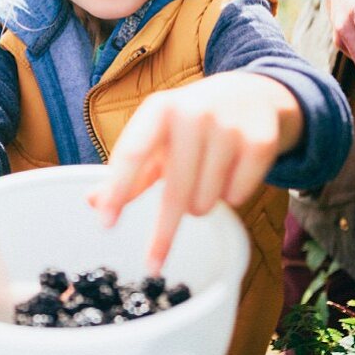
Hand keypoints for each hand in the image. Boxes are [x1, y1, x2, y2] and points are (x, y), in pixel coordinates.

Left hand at [88, 72, 302, 275]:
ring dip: (201, 204)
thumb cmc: (191, 122)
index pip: (132, 154)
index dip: (118, 191)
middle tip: (153, 260)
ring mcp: (230, 126)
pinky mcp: (260, 142)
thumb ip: (128, 170)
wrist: (250, 94)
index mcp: (160, 109)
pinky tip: (232, 172)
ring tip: (204, 180)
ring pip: (206, 201)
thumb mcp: (157, 135)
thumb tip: (93, 201)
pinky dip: (232, 195)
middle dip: (164, 230)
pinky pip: (237, 197)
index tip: (106, 224)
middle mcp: (194, 112)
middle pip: (174, 191)